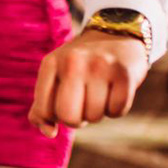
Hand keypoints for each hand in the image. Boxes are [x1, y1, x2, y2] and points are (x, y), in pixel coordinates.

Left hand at [27, 29, 147, 136]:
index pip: (45, 111)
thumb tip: (49, 133)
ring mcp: (100, 66)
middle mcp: (73, 62)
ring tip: (101, 92)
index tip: (65, 103)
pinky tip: (116, 92)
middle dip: (77, 120)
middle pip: (69, 117)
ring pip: (95, 116)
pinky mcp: (124, 73)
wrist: (117, 34)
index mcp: (50, 64)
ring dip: (99, 112)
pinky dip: (117, 109)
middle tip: (83, 104)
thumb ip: (43, 108)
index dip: (56, 116)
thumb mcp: (55, 77)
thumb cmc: (80, 65)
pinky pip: (117, 111)